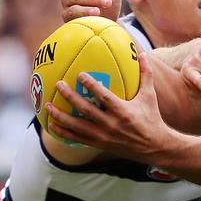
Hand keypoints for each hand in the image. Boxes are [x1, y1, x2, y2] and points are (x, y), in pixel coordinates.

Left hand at [46, 53, 170, 160]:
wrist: (153, 146)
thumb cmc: (151, 118)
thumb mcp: (149, 96)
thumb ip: (146, 75)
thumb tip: (143, 54)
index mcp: (123, 111)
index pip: (103, 96)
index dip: (90, 85)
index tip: (79, 75)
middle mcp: (111, 124)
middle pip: (86, 109)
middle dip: (70, 97)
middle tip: (58, 85)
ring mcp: (103, 135)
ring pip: (77, 125)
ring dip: (60, 115)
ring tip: (47, 105)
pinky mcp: (99, 144)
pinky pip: (77, 138)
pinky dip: (63, 132)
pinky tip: (53, 124)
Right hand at [60, 0, 127, 20]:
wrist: (103, 27)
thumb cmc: (106, 7)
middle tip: (109, 3)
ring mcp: (67, 8)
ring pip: (73, 4)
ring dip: (86, 7)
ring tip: (98, 12)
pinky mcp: (67, 20)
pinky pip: (70, 15)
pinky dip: (80, 16)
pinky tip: (91, 19)